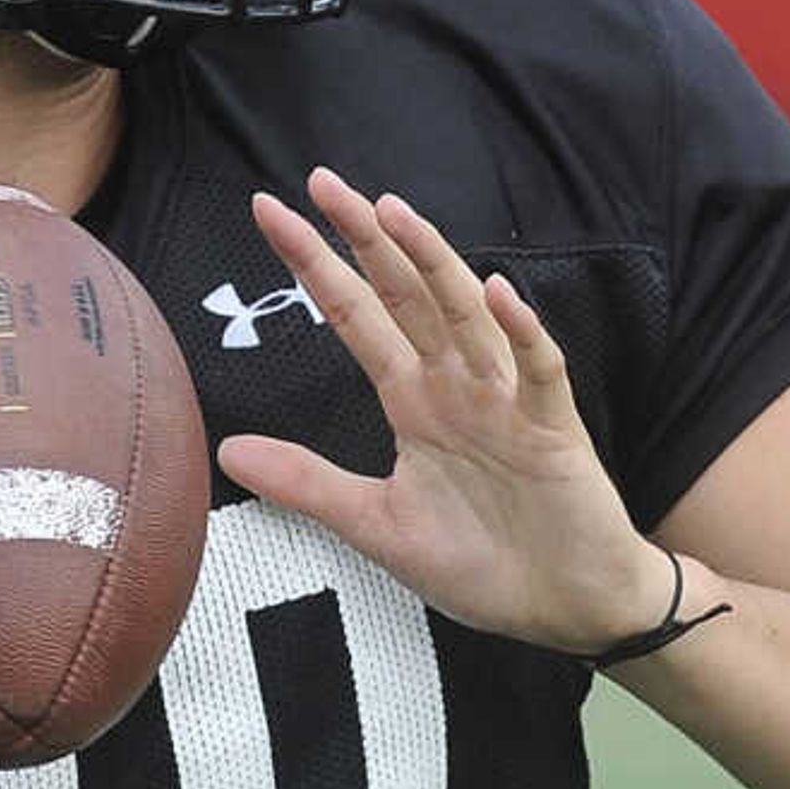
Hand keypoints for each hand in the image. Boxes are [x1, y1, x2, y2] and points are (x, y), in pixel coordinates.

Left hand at [216, 169, 667, 652]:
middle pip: (406, 294)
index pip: (356, 315)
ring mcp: (506, 401)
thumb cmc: (482, 563)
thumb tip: (226, 450)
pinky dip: (521, 333)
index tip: (270, 214)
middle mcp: (457, 385)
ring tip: (394, 213)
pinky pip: (539, 371)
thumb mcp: (376, 525)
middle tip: (322, 183)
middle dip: (366, 238)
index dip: (316, 266)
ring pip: (466, 315)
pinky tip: (499, 294)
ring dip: (433, 263)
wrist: (563, 605)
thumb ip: (308, 484)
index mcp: (414, 400)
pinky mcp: (553, 430)